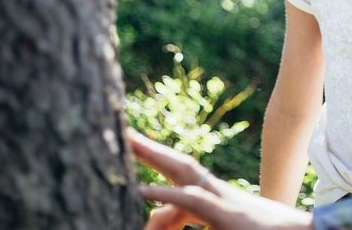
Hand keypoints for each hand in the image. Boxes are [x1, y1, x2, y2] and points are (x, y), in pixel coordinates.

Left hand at [129, 129, 313, 229]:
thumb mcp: (229, 229)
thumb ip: (201, 220)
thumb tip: (160, 221)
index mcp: (220, 200)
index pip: (184, 176)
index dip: (160, 161)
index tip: (136, 150)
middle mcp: (220, 195)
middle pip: (180, 164)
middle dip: (151, 148)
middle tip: (122, 131)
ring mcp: (225, 203)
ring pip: (184, 173)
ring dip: (154, 157)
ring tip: (125, 143)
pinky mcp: (228, 217)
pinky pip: (191, 202)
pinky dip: (164, 195)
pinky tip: (139, 191)